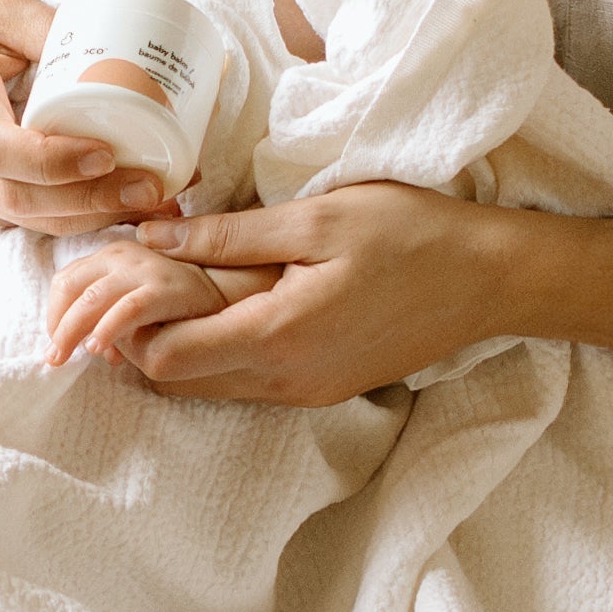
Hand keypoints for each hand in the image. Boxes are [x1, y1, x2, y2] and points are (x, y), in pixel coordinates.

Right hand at [0, 0, 184, 235]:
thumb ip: (41, 24)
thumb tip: (107, 48)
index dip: (52, 160)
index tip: (104, 152)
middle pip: (18, 197)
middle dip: (90, 201)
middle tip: (151, 188)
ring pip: (22, 220)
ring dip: (89, 218)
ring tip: (149, 203)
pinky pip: (19, 224)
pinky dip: (69, 222)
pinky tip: (115, 209)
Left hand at [41, 233, 241, 374]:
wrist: (247, 289)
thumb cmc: (200, 301)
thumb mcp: (149, 307)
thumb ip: (121, 319)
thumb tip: (99, 349)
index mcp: (117, 255)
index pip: (68, 282)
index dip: (56, 315)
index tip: (59, 344)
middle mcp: (126, 255)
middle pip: (69, 286)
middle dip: (56, 324)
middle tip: (54, 358)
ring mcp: (146, 269)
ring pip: (90, 299)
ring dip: (69, 331)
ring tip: (64, 357)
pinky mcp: (168, 288)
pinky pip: (127, 309)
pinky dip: (106, 329)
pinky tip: (98, 349)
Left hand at [115, 183, 522, 407]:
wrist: (489, 280)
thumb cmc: (410, 235)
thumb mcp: (317, 218)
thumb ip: (229, 235)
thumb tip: (153, 237)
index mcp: (277, 337)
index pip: (168, 359)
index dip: (130, 328)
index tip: (123, 282)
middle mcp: (287, 381)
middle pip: (180, 384)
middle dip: (145, 342)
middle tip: (138, 286)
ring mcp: (308, 393)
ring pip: (212, 388)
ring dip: (183, 349)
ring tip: (178, 292)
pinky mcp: (325, 389)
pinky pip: (249, 385)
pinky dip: (221, 355)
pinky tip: (228, 308)